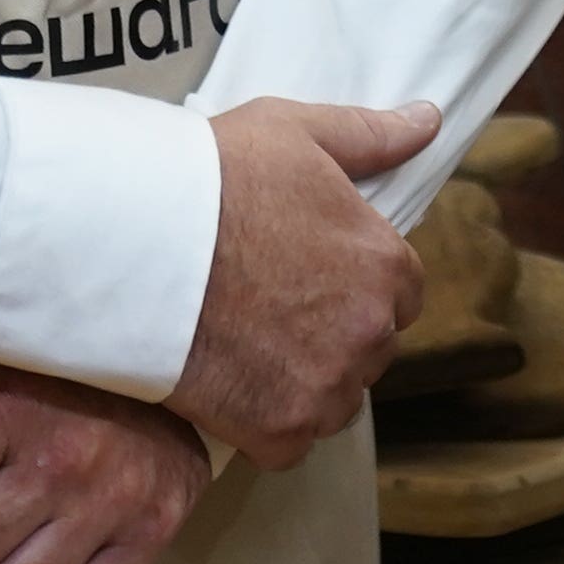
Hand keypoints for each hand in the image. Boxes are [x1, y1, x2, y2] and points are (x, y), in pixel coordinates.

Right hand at [167, 96, 436, 467]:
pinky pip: (289, 444)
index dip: (355, 284)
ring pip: (334, 400)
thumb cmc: (214, 178)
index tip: (308, 276)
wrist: (134, 242)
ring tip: (246, 349)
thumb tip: (429, 119)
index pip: (402, 292)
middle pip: (369, 347)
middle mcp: (371, 331)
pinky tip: (229, 388)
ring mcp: (327, 387)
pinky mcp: (278, 431)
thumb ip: (372, 135)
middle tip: (267, 309)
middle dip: (332, 334)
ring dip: (304, 383)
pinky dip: (264, 426)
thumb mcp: (297, 132)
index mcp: (387, 264)